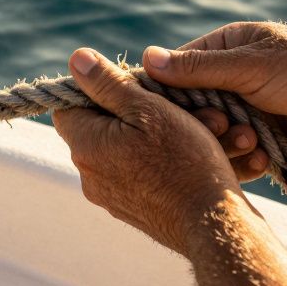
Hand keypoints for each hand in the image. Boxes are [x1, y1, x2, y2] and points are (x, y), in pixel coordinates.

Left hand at [53, 48, 243, 255]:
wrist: (215, 227)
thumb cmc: (184, 162)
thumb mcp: (148, 109)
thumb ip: (108, 83)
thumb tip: (76, 58)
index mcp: (86, 146)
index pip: (71, 105)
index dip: (99, 89)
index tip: (134, 85)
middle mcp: (91, 176)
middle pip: (108, 126)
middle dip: (148, 110)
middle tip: (188, 105)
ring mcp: (113, 197)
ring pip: (135, 149)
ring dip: (170, 133)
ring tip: (214, 128)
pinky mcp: (138, 211)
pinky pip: (150, 174)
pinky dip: (174, 159)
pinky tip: (211, 152)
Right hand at [141, 22, 286, 180]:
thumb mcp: (251, 66)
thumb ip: (198, 69)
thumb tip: (146, 58)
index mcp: (226, 49)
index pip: (175, 71)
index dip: (165, 94)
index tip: (160, 112)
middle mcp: (232, 80)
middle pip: (191, 109)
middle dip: (202, 123)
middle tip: (219, 126)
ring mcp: (248, 112)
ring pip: (212, 137)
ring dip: (226, 143)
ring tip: (251, 141)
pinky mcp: (264, 142)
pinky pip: (237, 157)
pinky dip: (244, 160)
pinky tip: (262, 157)